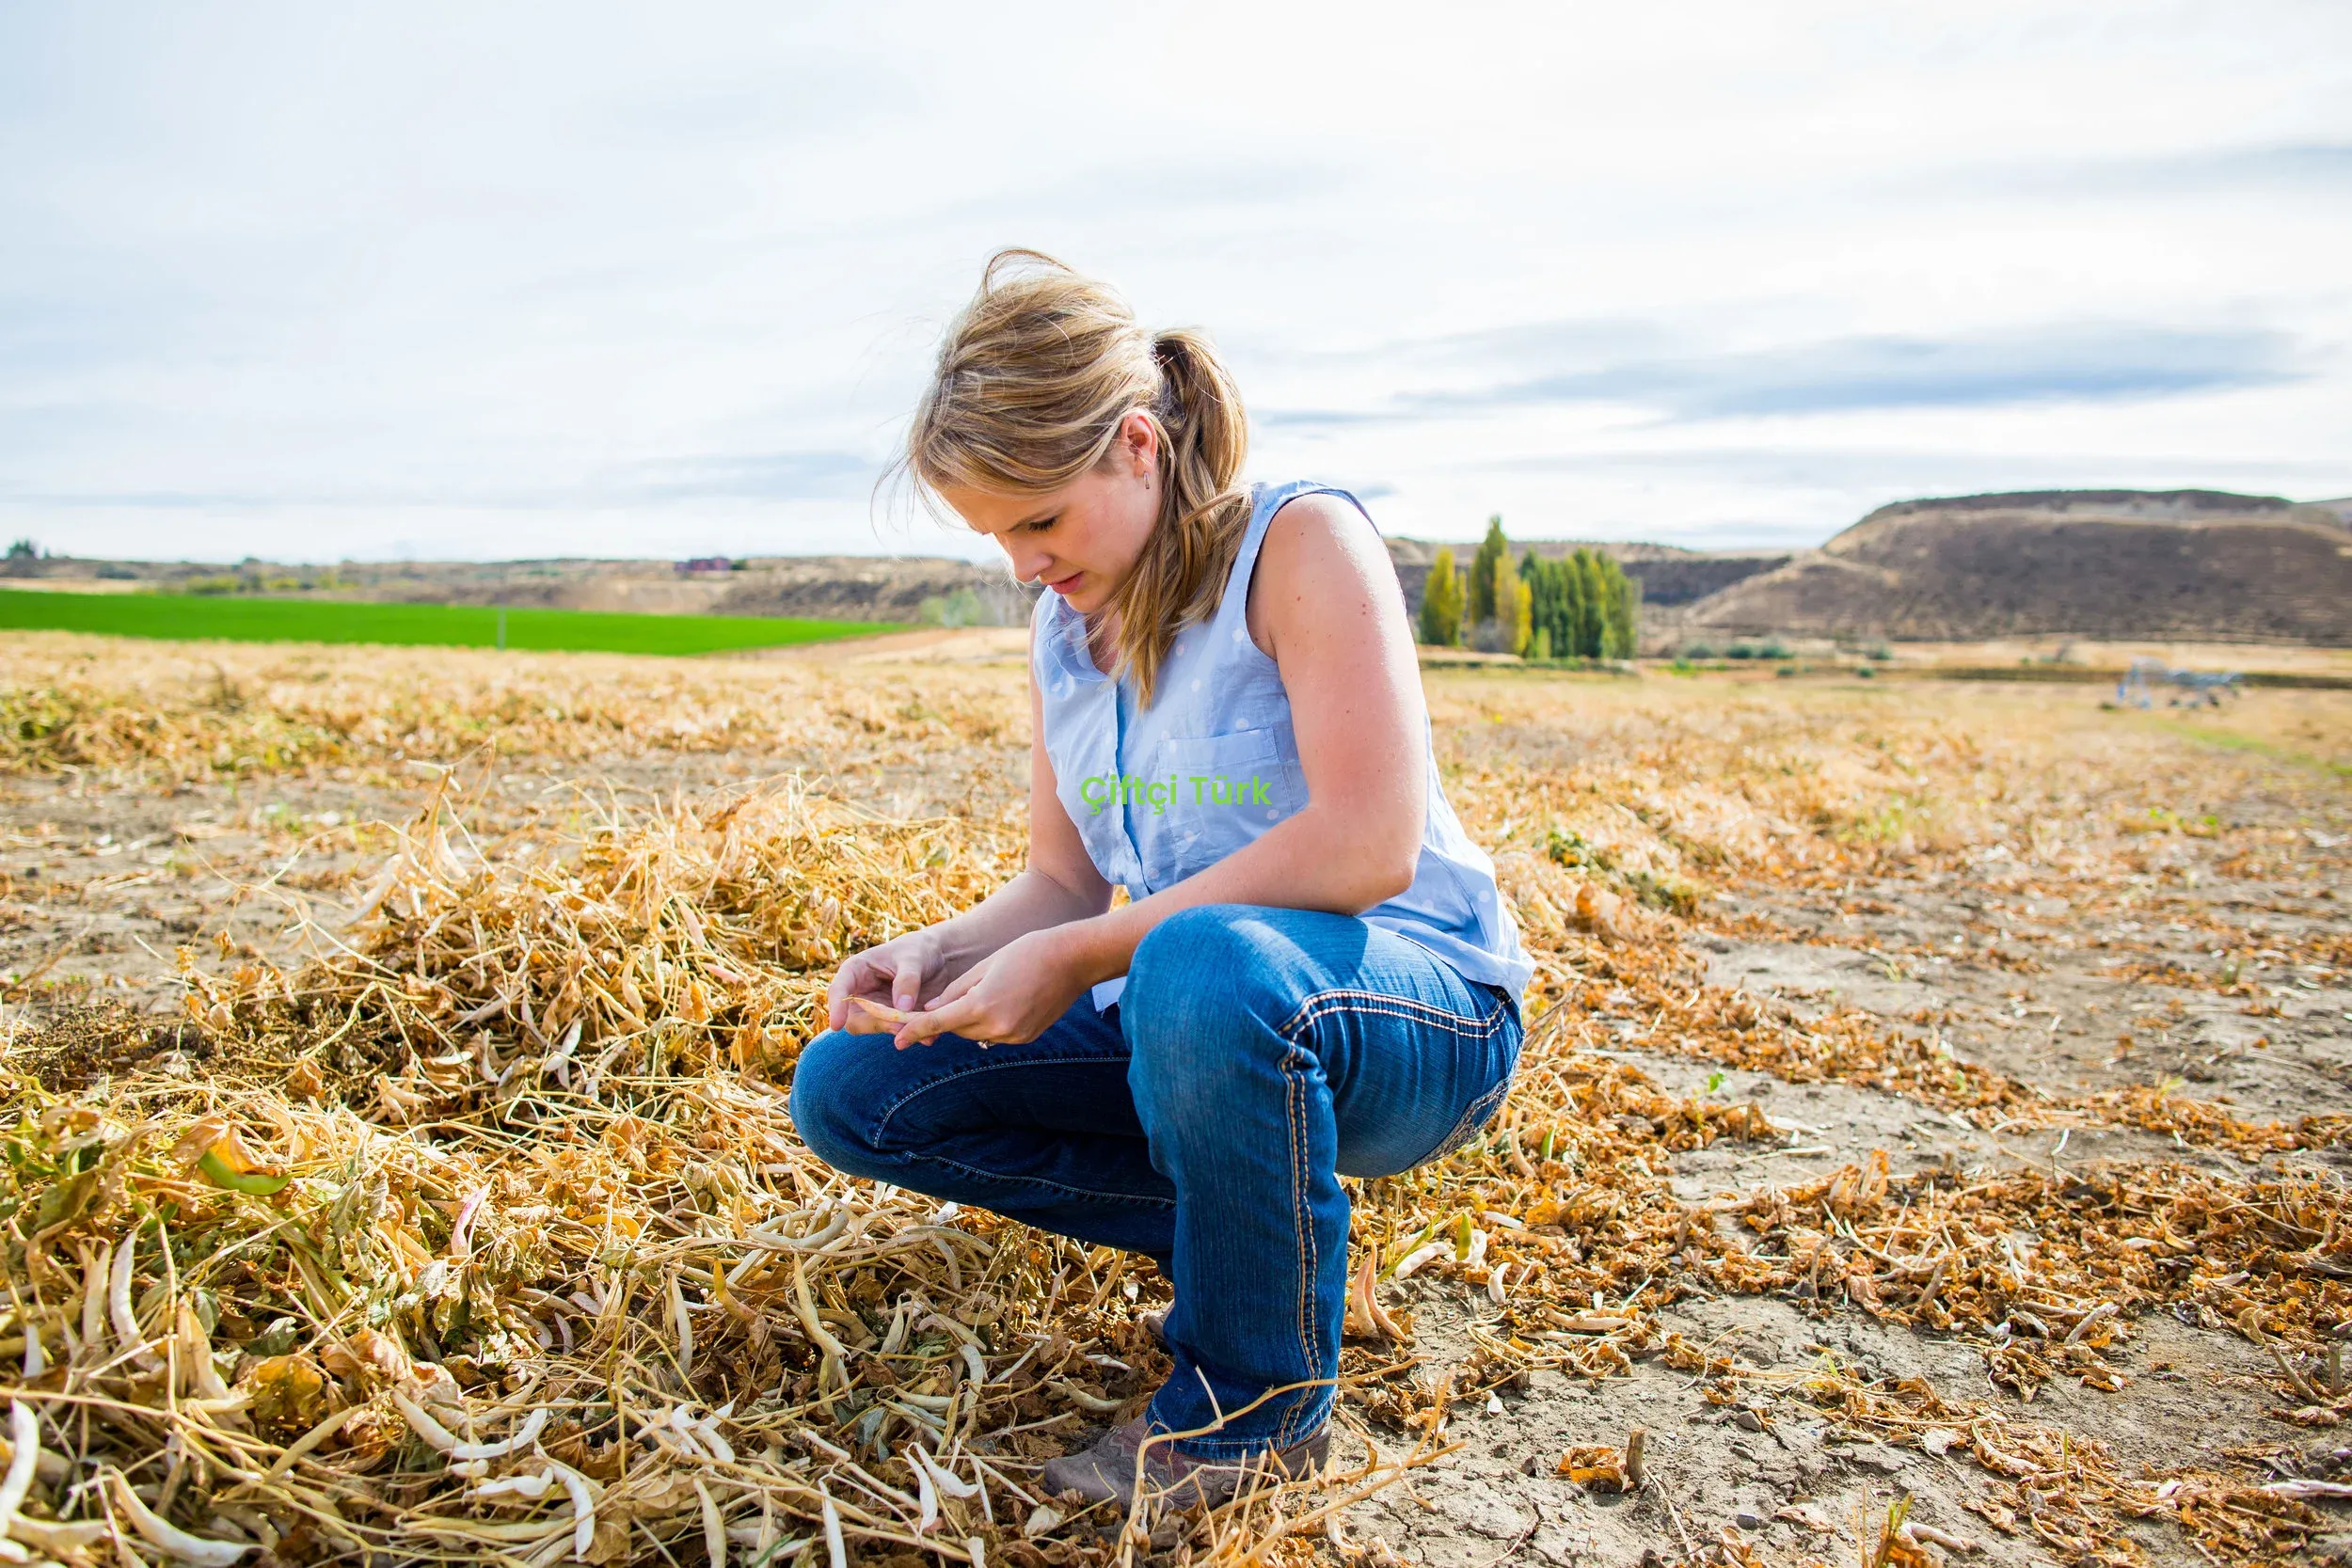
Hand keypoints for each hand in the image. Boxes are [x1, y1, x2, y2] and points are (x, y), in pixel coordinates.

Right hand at [825, 927, 952, 1033]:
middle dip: (874, 1023)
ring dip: (895, 1030)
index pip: (839, 990)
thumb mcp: (914, 958)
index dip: (836, 1008)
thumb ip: (907, 980)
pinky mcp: (894, 1020)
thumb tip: (901, 1008)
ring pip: (876, 1028)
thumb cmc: (918, 950)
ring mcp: (877, 1009)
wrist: (939, 958)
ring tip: (919, 1030)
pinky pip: (898, 1033)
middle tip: (898, 1025)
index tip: (836, 1025)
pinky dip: (912, 1035)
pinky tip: (929, 1036)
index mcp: (856, 971)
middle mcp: (862, 993)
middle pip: (854, 1018)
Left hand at [891, 926, 1096, 1049]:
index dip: (913, 1031)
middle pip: (957, 1029)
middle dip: (949, 1016)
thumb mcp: (984, 966)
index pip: (938, 1024)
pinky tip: (1006, 1000)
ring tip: (991, 991)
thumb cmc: (1027, 952)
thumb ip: (955, 991)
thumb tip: (933, 1011)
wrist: (1072, 959)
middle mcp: (998, 1026)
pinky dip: (992, 1023)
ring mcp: (1015, 1035)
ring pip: (977, 1034)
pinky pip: (997, 1035)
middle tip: (955, 996)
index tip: (896, 1042)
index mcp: (982, 1005)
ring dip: (971, 1019)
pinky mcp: (1027, 1037)